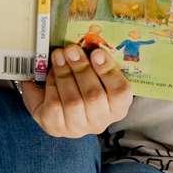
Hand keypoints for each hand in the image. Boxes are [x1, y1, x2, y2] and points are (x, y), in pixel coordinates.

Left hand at [18, 44, 133, 137]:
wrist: (53, 102)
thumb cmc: (79, 84)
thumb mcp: (93, 73)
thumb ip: (97, 61)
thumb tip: (91, 45)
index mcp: (117, 107)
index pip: (120, 92)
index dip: (108, 72)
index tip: (97, 52)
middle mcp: (100, 121)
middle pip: (94, 96)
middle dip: (81, 69)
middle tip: (71, 49)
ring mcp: (77, 127)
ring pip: (73, 101)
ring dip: (64, 74)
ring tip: (59, 56)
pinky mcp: (55, 127)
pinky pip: (54, 105)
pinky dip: (52, 85)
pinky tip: (51, 74)